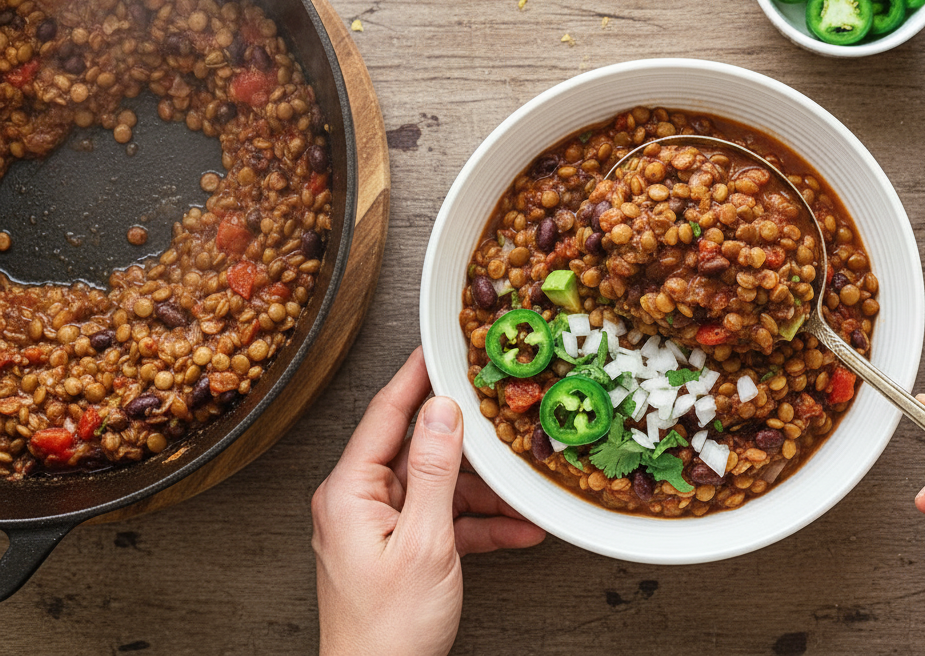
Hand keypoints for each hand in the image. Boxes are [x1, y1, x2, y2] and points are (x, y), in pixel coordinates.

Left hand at [312, 347, 545, 655]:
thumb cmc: (388, 631)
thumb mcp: (425, 542)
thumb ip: (436, 472)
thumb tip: (444, 413)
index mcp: (349, 491)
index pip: (386, 414)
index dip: (416, 377)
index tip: (439, 348)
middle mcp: (358, 502)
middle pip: (417, 450)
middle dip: (467, 444)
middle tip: (499, 415)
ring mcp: (378, 526)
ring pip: (437, 487)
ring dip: (482, 494)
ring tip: (523, 494)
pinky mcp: (398, 549)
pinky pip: (442, 521)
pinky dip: (477, 525)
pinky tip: (516, 530)